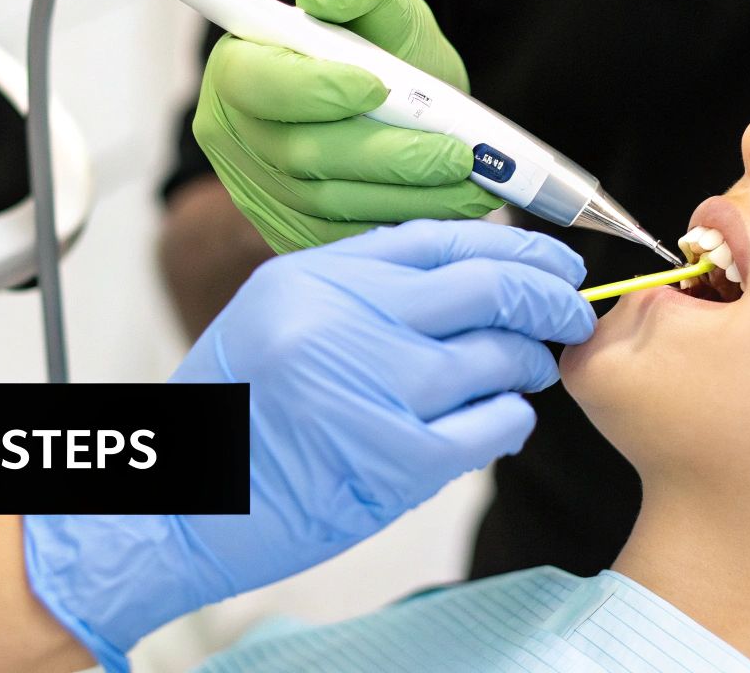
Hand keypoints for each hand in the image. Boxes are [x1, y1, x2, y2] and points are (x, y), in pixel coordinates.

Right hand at [23, 221, 592, 669]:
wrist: (179, 509)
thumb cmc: (229, 419)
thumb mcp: (275, 318)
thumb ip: (358, 290)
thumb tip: (463, 270)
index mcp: (314, 278)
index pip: (440, 239)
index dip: (514, 244)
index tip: (551, 259)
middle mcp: (345, 321)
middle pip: (487, 286)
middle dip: (548, 296)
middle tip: (570, 311)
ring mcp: (374, 389)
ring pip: (499, 356)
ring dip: (530, 363)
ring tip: (527, 370)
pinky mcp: (396, 460)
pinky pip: (493, 426)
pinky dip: (511, 420)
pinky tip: (501, 420)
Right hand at [193, 0, 502, 252]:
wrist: (396, 118)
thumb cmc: (382, 58)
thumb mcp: (382, 7)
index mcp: (238, 68)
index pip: (258, 83)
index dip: (315, 89)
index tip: (379, 86)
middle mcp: (236, 135)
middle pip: (301, 154)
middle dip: (387, 155)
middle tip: (456, 153)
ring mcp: (259, 192)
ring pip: (329, 203)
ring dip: (407, 196)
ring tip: (469, 181)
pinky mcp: (289, 235)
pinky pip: (343, 240)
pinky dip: (400, 225)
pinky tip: (447, 208)